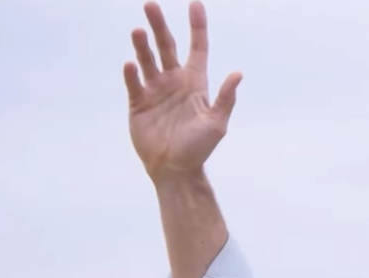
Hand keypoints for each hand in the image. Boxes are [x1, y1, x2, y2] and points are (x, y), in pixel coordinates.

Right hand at [123, 1, 241, 179]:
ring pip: (147, 60)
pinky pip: (134, 84)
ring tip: (138, 31)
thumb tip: (237, 74)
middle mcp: (173, 81)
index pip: (197, 47)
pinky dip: (132, 74)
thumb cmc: (199, 148)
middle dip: (159, 26)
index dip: (197, 26)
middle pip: (167, 46)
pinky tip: (131, 65)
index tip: (195, 4)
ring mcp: (155, 90)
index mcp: (195, 82)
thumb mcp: (216, 124)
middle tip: (150, 5)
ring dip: (142, 46)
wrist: (175, 170)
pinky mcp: (138, 103)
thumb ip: (225, 99)